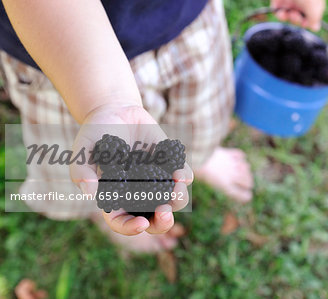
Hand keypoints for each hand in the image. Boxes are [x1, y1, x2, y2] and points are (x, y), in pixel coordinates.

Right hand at [70, 103, 192, 235]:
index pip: (122, 222)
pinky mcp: (171, 165)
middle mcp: (139, 194)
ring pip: (174, 202)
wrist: (117, 111)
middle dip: (162, 222)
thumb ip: (82, 171)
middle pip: (154, 220)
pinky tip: (179, 170)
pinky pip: (184, 177)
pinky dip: (185, 176)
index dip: (131, 228)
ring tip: (177, 184)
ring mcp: (157, 181)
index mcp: (116, 198)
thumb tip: (90, 193)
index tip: (141, 223)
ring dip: (179, 198)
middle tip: (164, 211)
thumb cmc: (95, 133)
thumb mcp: (83, 150)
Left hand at [271, 0, 325, 30]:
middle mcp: (303, 2)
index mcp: (314, 3)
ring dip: (288, 18)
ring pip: (289, 16)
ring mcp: (291, 1)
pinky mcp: (279, 0)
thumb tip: (315, 28)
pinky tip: (281, 13)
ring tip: (287, 14)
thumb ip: (315, 19)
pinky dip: (280, 15)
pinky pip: (279, 11)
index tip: (306, 23)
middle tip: (295, 15)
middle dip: (297, 20)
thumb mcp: (314, 8)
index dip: (308, 22)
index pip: (312, 17)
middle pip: (299, 18)